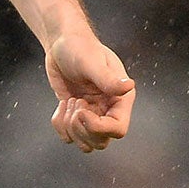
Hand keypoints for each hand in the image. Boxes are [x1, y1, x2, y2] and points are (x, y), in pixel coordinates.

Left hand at [45, 33, 135, 152]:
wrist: (62, 43)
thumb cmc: (80, 47)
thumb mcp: (92, 62)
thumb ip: (108, 78)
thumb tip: (129, 86)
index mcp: (120, 99)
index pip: (118, 129)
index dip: (98, 128)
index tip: (81, 111)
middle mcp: (109, 110)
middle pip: (101, 142)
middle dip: (82, 128)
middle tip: (75, 102)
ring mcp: (92, 115)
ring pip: (86, 144)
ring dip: (71, 128)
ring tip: (69, 102)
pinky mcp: (76, 117)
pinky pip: (68, 136)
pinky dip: (60, 125)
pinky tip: (61, 104)